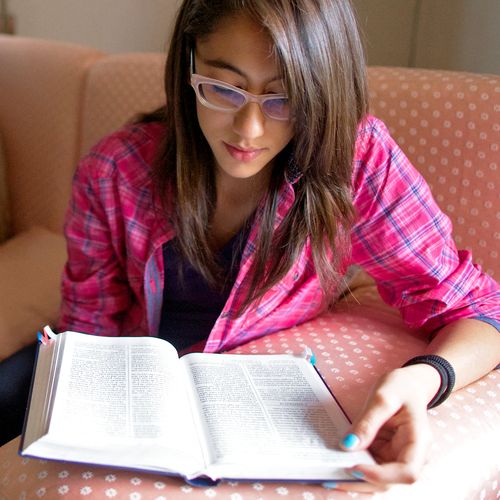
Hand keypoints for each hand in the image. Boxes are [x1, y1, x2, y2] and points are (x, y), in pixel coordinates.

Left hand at [329, 365, 436, 492]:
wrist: (408, 384)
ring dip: (353, 479)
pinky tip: (334, 465)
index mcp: (418, 442)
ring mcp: (396, 457)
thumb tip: (348, 446)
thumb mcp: (382, 398)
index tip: (354, 467)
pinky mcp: (384, 455)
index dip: (381, 476)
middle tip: (330, 478)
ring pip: (376, 479)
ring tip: (327, 475)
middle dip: (360, 482)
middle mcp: (410, 456)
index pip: (406, 472)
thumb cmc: (400, 387)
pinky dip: (352, 468)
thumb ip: (367, 422)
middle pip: (388, 481)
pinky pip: (369, 466)